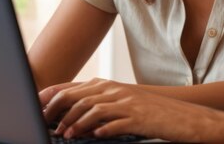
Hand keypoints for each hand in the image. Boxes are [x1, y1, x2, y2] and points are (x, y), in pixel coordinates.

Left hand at [41, 78, 223, 140]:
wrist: (184, 116)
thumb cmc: (152, 112)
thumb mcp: (126, 104)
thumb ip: (103, 104)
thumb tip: (76, 113)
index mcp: (112, 87)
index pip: (77, 87)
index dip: (55, 94)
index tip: (38, 103)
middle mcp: (118, 91)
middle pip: (81, 95)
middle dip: (59, 108)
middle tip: (44, 120)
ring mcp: (129, 104)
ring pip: (95, 109)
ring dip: (76, 123)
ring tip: (66, 134)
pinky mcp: (139, 118)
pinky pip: (116, 123)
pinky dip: (102, 129)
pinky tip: (94, 136)